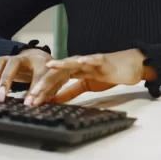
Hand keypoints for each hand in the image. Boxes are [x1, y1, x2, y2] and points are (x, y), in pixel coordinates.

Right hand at [0, 48, 52, 102]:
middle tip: (0, 98)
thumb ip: (39, 92)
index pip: (21, 66)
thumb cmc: (43, 70)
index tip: (12, 98)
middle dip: (2, 80)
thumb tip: (30, 105)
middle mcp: (18, 57)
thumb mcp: (47, 80)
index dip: (14, 81)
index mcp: (32, 59)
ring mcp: (9, 60)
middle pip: (6, 63)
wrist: (39, 60)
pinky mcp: (2, 65)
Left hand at [26, 49, 153, 105]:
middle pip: (60, 71)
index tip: (31, 101)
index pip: (55, 79)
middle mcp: (80, 63)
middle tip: (33, 94)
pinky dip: (88, 59)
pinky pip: (95, 58)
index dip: (43, 89)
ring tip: (49, 66)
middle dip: (46, 81)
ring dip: (62, 65)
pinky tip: (81, 60)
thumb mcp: (86, 85)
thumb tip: (55, 99)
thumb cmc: (108, 74)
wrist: (129, 66)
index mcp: (75, 70)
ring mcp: (91, 60)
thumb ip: (71, 91)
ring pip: (74, 62)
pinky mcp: (104, 59)